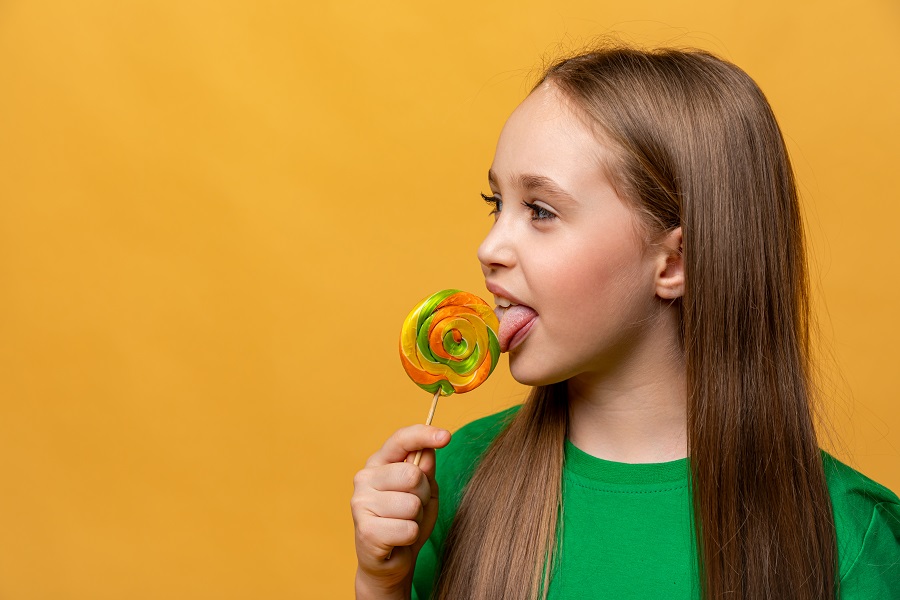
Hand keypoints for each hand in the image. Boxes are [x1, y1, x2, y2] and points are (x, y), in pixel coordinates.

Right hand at [351, 425, 450, 598]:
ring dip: (416, 518)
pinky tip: (398, 539)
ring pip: (411, 504)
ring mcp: (361, 503)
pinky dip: (411, 536)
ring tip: (403, 524)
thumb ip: (425, 470)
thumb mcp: (424, 491)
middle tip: (413, 508)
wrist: (390, 561)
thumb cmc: (407, 519)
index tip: (446, 436)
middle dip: (422, 494)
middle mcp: (364, 478)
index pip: (401, 440)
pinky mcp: (366, 530)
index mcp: (379, 462)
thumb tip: (429, 450)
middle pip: (412, 475)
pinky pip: (408, 528)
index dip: (424, 435)